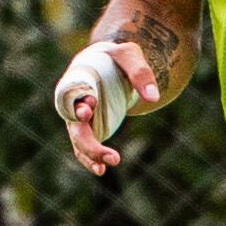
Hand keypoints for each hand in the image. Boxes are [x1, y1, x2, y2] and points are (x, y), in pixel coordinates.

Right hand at [59, 41, 156, 177]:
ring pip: (79, 140)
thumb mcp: (129, 55)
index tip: (90, 108)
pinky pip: (86, 146)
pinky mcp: (90, 128)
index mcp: (78, 80)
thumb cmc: (116, 58)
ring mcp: (80, 118)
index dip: (77, 103)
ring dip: (89, 155)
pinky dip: (92, 158)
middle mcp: (74, 101)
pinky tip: (101, 170)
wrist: (109, 64)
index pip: (72, 94)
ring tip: (102, 170)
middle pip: (75, 125)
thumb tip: (153, 97)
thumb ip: (140, 72)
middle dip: (88, 142)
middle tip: (107, 155)